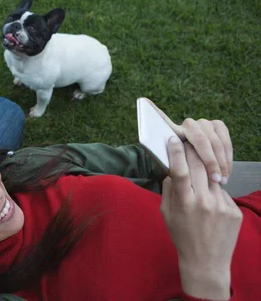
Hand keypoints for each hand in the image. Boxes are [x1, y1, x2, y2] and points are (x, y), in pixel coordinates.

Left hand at [143, 98, 232, 183]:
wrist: (180, 152)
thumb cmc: (172, 162)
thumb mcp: (165, 160)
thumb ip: (168, 159)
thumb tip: (163, 161)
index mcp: (172, 129)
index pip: (190, 138)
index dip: (203, 156)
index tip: (209, 174)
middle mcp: (189, 123)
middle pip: (204, 140)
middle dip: (213, 162)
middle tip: (217, 180)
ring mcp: (204, 123)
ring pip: (218, 143)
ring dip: (222, 162)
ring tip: (222, 180)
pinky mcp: (217, 125)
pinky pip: (226, 142)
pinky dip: (228, 158)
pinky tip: (226, 171)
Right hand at [161, 138, 242, 299]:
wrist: (206, 261)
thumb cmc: (182, 236)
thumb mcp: (166, 214)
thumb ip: (168, 190)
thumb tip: (171, 170)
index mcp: (184, 203)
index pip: (179, 170)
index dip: (176, 152)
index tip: (172, 139)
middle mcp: (204, 202)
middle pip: (199, 166)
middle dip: (193, 152)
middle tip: (188, 142)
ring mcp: (222, 206)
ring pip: (213, 177)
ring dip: (205, 171)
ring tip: (199, 175)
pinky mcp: (235, 211)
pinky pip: (223, 193)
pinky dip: (215, 192)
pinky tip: (210, 206)